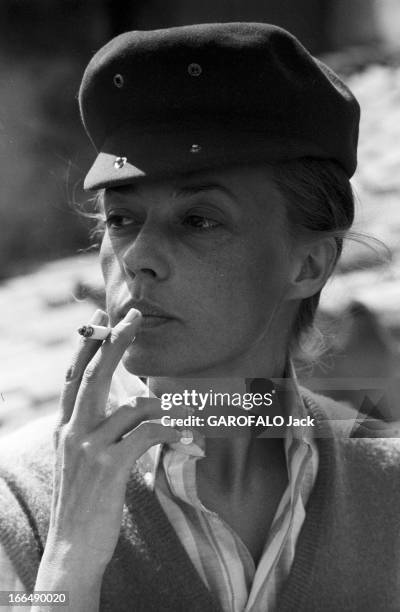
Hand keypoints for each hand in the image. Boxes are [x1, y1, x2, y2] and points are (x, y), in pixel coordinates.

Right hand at [46, 308, 180, 572]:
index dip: (88, 346)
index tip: (103, 320)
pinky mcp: (109, 466)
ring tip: (186, 419)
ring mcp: (89, 447)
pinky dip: (173, 432)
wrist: (72, 549)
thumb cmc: (84, 504)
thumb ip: (92, 431)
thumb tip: (123, 407)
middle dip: (116, 341)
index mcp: (65, 427)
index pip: (74, 376)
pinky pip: (148, 433)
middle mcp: (73, 431)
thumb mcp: (78, 461)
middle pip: (95, 374)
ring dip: (165, 407)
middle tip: (134, 315)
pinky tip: (190, 440)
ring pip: (133, 406)